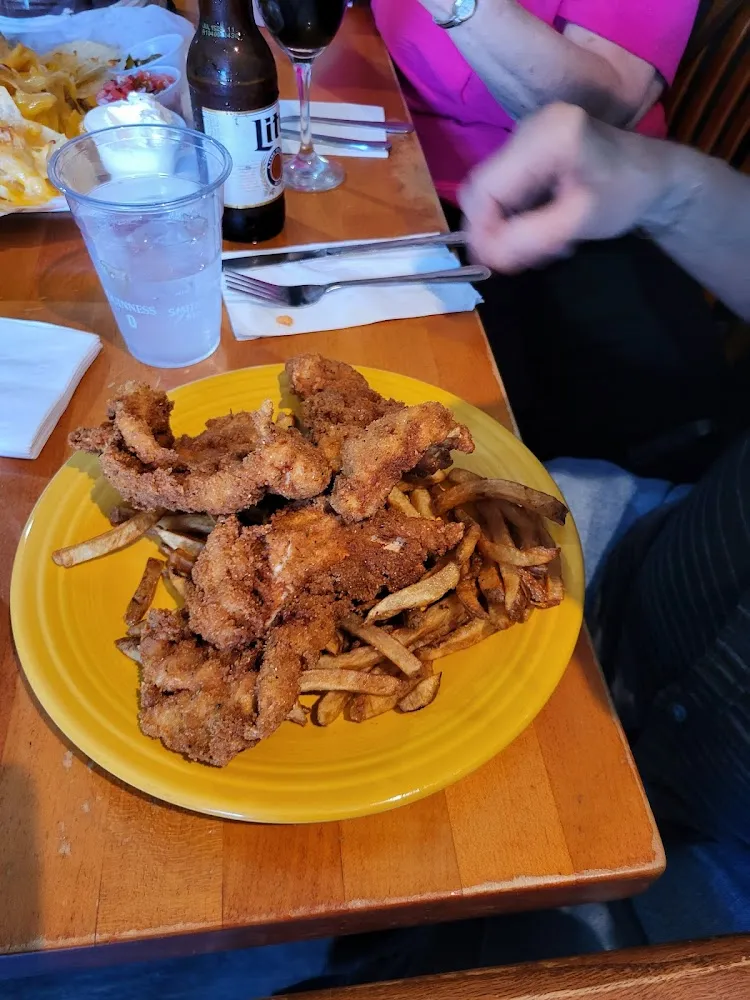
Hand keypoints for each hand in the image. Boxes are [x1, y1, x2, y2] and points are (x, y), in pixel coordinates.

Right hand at [458, 103, 673, 272]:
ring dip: (505, 223)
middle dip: (493, 229)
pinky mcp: (529, 145)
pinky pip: (504, 185)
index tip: (496, 264)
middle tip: (518, 257)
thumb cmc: (626, 196)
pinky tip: (540, 224)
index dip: (481, 231)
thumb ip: (528, 240)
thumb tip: (485, 259)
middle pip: (482, 188)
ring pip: (491, 190)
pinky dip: (515, 212)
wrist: (656, 174)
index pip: (485, 188)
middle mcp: (529, 126)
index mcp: (547, 136)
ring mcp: (527, 132)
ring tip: (539, 242)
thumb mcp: (577, 224)